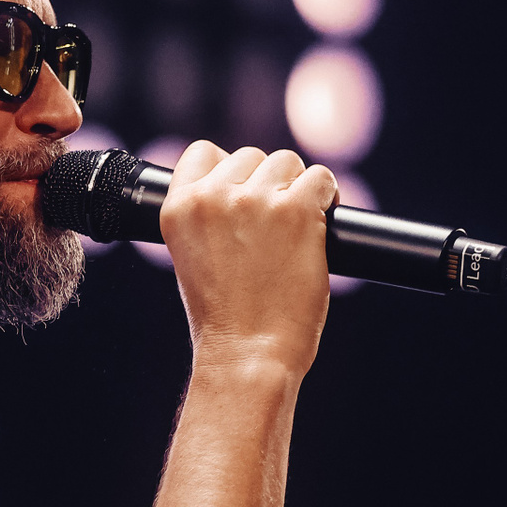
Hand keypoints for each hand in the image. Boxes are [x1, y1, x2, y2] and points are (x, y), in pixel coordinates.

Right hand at [160, 142, 338, 380]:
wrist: (247, 352)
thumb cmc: (224, 317)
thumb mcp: (193, 256)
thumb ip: (208, 216)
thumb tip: (242, 184)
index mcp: (179, 208)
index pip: (203, 154)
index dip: (228, 168)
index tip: (243, 192)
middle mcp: (213, 197)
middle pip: (251, 156)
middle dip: (266, 183)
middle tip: (273, 224)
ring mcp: (255, 201)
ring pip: (288, 162)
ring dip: (297, 188)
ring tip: (296, 227)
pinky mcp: (296, 210)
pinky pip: (322, 179)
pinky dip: (327, 197)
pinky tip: (320, 223)